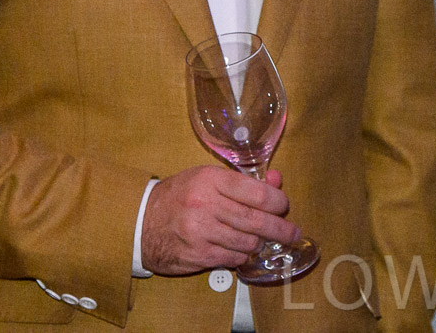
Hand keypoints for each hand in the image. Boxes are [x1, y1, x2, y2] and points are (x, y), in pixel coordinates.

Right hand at [140, 165, 298, 275]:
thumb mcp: (207, 178)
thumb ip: (243, 181)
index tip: (283, 205)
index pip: (256, 192)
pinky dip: (242, 254)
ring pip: (247, 241)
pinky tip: (242, 249)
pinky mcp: (197, 255)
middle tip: (293, 234)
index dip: (277, 201)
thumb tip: (277, 182)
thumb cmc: (179, 196)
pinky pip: (232, 257)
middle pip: (256, 220)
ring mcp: (201, 232)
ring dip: (259, 242)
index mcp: (210, 179)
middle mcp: (206, 204)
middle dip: (280, 229)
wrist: (141, 222)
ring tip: (262, 239)